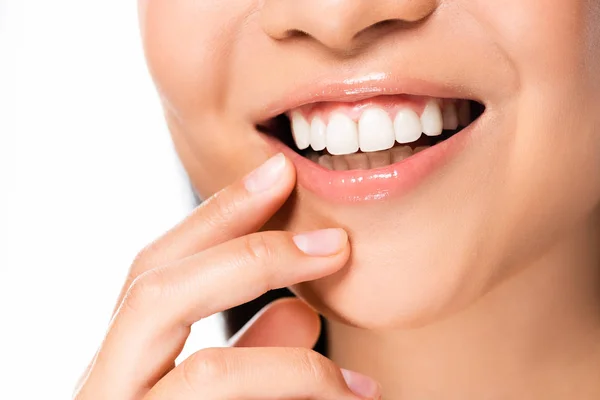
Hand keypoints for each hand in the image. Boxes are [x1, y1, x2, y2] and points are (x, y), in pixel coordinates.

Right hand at [74, 153, 380, 399]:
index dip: (216, 214)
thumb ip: (251, 356)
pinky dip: (292, 393)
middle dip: (246, 253)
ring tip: (356, 380)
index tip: (278, 173)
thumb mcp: (222, 397)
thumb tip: (301, 307)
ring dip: (291, 363)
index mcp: (121, 363)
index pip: (155, 266)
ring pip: (202, 372)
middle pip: (155, 290)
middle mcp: (104, 392)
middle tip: (333, 243)